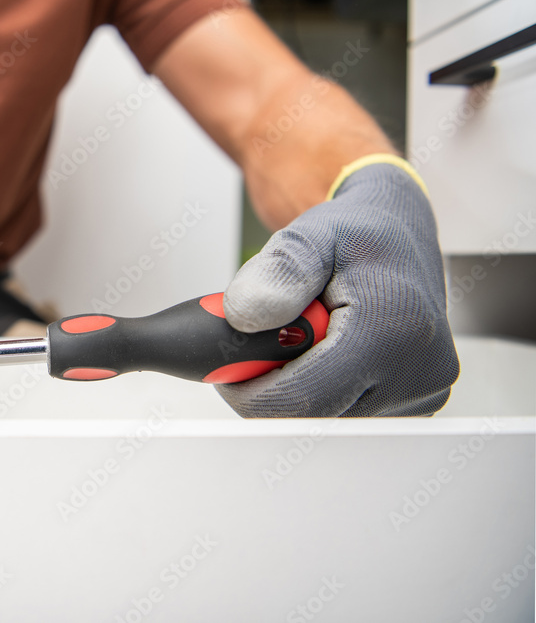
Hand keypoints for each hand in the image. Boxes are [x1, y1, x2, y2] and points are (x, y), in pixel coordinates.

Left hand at [216, 159, 458, 416]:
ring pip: (326, 418)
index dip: (251, 389)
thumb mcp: (309, 234)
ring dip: (297, 387)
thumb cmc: (357, 232)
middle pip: (311, 414)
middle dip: (272, 385)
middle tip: (260, 346)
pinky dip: (321, 390)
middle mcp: (419, 369)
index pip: (301, 398)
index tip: (228, 367)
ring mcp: (420, 391)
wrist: (398, 234)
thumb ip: (276, 272)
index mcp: (392, 330)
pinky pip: (346, 412)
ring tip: (299, 339)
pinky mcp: (417, 402)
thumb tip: (243, 314)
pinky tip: (323, 354)